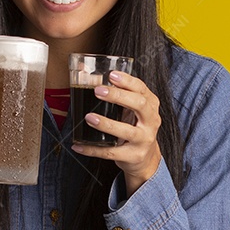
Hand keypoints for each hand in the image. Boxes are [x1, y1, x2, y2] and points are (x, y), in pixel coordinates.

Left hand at [72, 70, 162, 194]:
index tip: (111, 75)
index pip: (141, 89)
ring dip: (106, 124)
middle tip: (98, 91)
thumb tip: (86, 72)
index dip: (127, 81)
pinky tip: (78, 146)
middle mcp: (151, 122)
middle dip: (118, 96)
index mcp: (150, 105)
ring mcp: (143, 140)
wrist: (146, 157)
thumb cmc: (135, 126)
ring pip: (126, 131)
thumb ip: (118, 93)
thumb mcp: (132, 109)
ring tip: (89, 117)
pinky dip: (92, 149)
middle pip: (139, 105)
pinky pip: (111, 152)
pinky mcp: (133, 156)